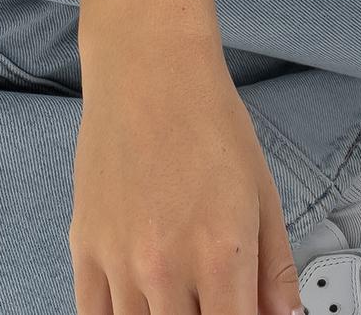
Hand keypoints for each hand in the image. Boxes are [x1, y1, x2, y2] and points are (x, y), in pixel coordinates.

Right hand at [72, 38, 301, 314]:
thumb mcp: (263, 191)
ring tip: (180, 294)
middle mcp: (168, 266)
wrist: (150, 70)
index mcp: (222, 252)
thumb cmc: (209, 121)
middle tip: (211, 299)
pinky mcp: (85, 251)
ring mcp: (120, 262)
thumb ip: (276, 267)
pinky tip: (141, 304)